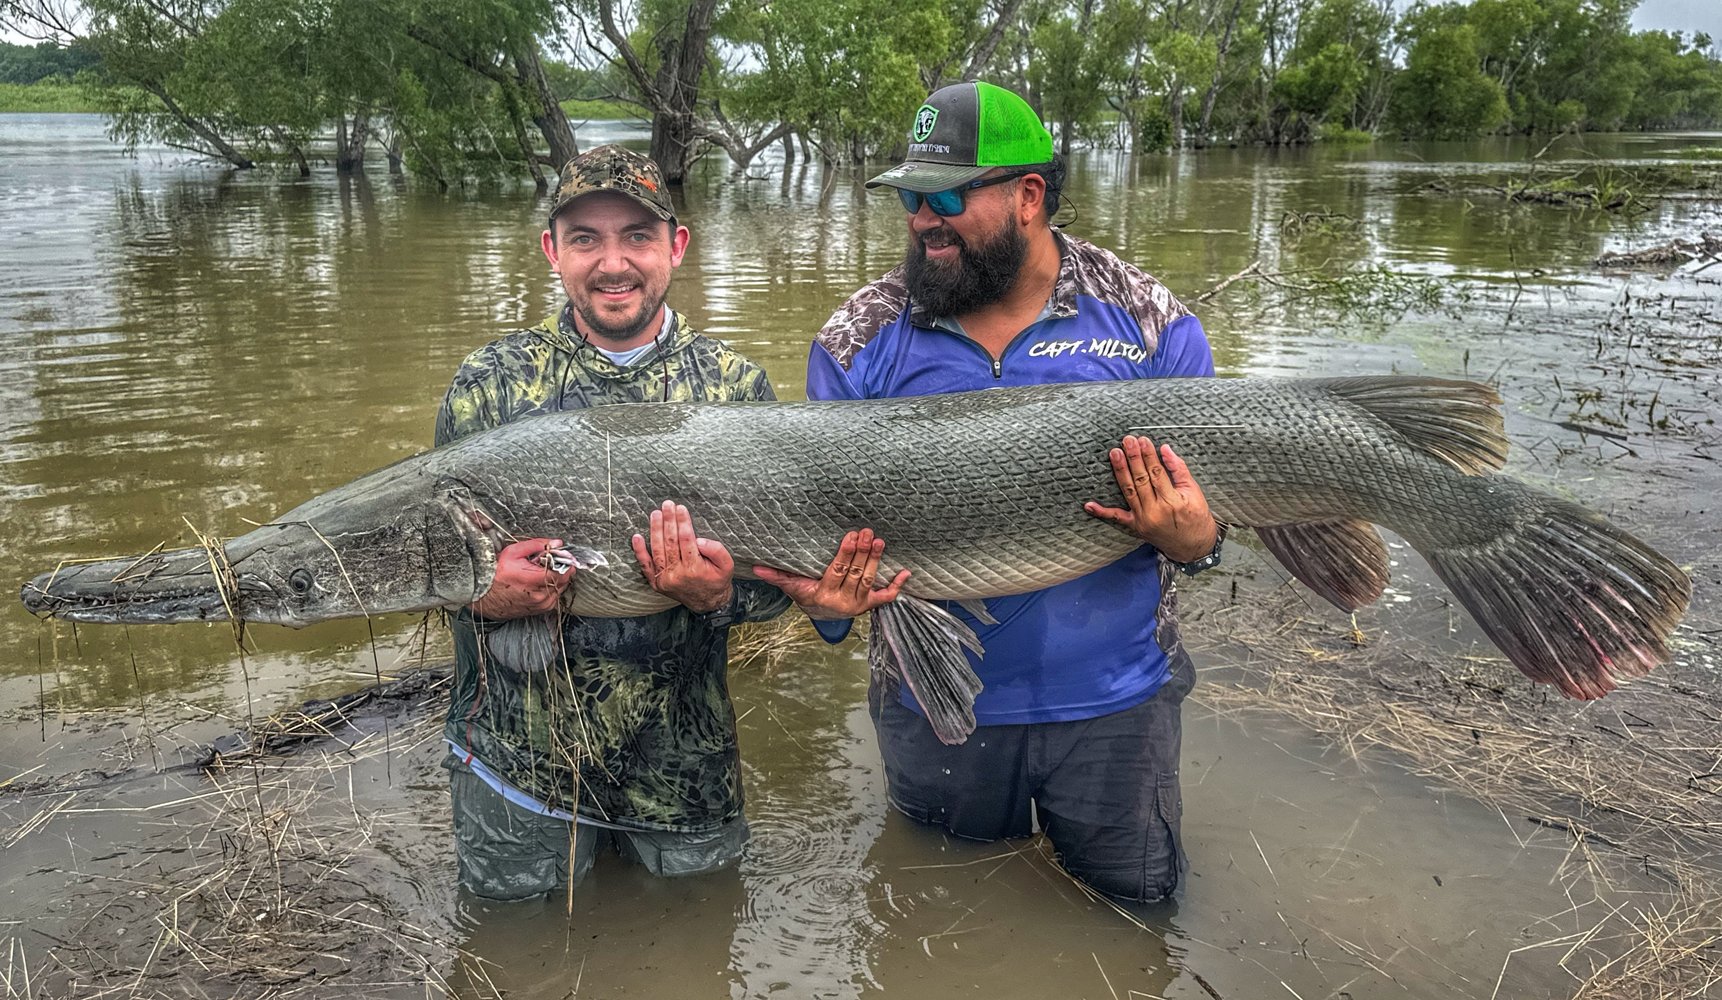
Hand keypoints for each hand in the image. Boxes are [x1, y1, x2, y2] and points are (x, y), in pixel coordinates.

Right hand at [470, 538, 574, 618]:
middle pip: (564, 581)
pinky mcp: (538, 611)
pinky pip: (553, 598)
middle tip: (550, 562)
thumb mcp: (514, 552)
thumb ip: (537, 545)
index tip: (564, 556)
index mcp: (535, 580)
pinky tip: (538, 583)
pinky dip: (550, 589)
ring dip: (555, 580)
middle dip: (560, 570)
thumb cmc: (496, 573)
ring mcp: (540, 605)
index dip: (566, 563)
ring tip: (540, 573)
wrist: (482, 594)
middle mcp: (540, 596)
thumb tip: (556, 542)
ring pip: (559, 590)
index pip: (564, 572)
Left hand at [630, 501, 734, 613]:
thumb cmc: (717, 580)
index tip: (681, 508)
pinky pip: (645, 566)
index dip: (683, 522)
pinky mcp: (656, 583)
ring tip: (656, 513)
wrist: (708, 603)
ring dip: (655, 530)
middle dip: (668, 521)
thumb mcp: (727, 565)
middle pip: (670, 542)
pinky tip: (636, 537)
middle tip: (667, 504)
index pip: (686, 539)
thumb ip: (717, 550)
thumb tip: (699, 539)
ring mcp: (665, 579)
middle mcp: (678, 574)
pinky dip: (640, 551)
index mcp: (695, 568)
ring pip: (657, 550)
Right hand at [753, 528, 909, 619]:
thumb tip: (756, 566)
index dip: (845, 554)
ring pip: (869, 581)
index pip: (837, 571)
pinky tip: (905, 572)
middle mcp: (843, 601)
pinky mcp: (869, 605)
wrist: (820, 615)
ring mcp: (858, 604)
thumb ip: (777, 576)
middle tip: (868, 532)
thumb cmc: (805, 595)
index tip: (851, 536)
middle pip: (855, 574)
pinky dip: (897, 586)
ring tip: (879, 541)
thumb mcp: (791, 586)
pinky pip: (885, 597)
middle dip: (863, 553)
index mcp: (825, 594)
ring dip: (876, 561)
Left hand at [1084, 436, 1217, 562]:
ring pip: (1128, 491)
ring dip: (1120, 471)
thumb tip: (1165, 449)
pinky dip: (1102, 512)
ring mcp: (1142, 520)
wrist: (1192, 546)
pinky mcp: (1135, 527)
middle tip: (1127, 441)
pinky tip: (1089, 504)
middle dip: (1133, 458)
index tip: (1143, 441)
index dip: (1149, 455)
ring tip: (1114, 453)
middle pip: (1141, 479)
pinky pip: (1116, 518)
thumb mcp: (1194, 492)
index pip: (1157, 473)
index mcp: (1172, 502)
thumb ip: (1179, 469)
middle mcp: (1155, 511)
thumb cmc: (1196, 517)